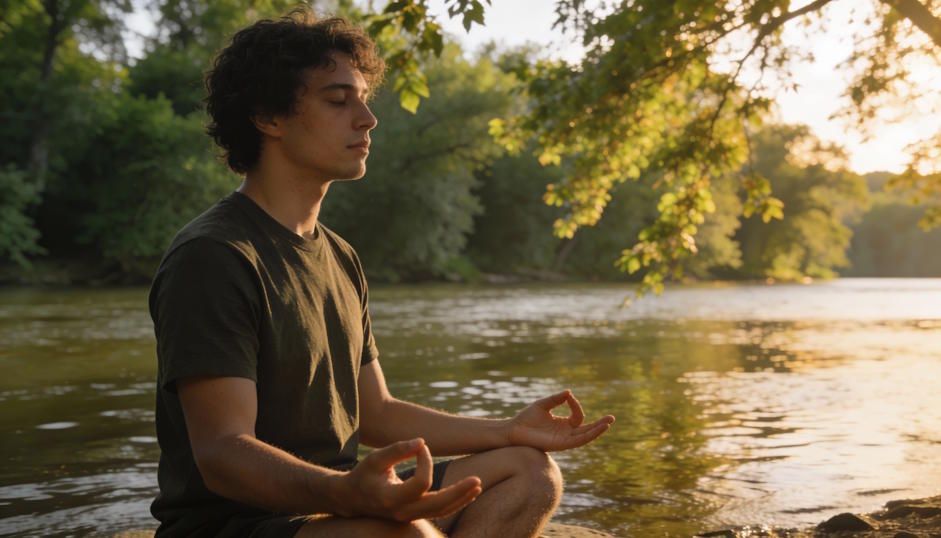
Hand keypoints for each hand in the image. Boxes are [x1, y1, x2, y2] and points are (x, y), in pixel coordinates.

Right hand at [339, 438, 481, 521]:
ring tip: (477, 485)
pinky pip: (438, 511)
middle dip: (459, 493)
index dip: (426, 461)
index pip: (420, 483)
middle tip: (477, 479)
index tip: (422, 446)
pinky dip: (455, 502)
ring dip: (461, 498)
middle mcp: (402, 512)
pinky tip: (468, 492)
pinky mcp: (414, 516)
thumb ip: (397, 450)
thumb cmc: (364, 474)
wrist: (352, 499)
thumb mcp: (375, 458)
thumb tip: (422, 441)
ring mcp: (409, 517)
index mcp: (390, 498)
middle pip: (437, 506)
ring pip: (441, 512)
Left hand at [507, 390, 614, 450]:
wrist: (514, 430)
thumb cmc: (526, 418)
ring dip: (597, 430)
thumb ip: (556, 399)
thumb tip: (569, 392)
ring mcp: (563, 440)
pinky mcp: (560, 445)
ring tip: (608, 423)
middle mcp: (565, 433)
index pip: (577, 416)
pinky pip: (577, 441)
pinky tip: (596, 429)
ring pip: (585, 436)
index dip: (576, 405)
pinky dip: (588, 435)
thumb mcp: (543, 404)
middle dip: (600, 425)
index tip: (568, 397)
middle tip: (612, 418)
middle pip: (587, 429)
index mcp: (562, 424)